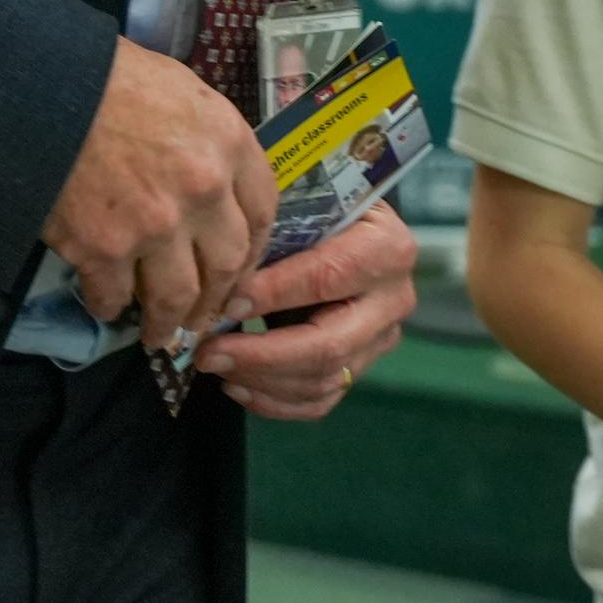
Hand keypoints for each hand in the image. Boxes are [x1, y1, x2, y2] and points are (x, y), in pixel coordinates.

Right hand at [44, 40, 274, 348]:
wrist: (44, 87)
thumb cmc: (112, 78)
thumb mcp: (183, 93)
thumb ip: (209, 142)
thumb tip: (215, 186)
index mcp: (228, 143)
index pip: (262, 212)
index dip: (253, 250)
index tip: (240, 269)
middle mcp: (203, 190)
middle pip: (227, 265)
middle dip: (216, 298)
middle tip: (203, 316)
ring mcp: (155, 225)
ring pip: (177, 296)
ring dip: (169, 322)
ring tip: (160, 334)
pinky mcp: (103, 249)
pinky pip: (113, 296)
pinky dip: (110, 307)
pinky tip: (106, 307)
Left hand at [198, 202, 417, 418]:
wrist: (346, 224)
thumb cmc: (317, 203)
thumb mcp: (303, 200)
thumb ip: (273, 232)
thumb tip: (224, 277)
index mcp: (386, 247)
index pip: (327, 278)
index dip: (274, 295)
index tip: (226, 303)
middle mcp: (394, 299)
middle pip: (329, 346)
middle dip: (261, 355)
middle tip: (208, 353)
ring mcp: (381, 339)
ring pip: (322, 380)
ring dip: (260, 381)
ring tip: (213, 365)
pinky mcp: (362, 365)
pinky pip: (321, 400)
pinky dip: (275, 401)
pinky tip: (236, 385)